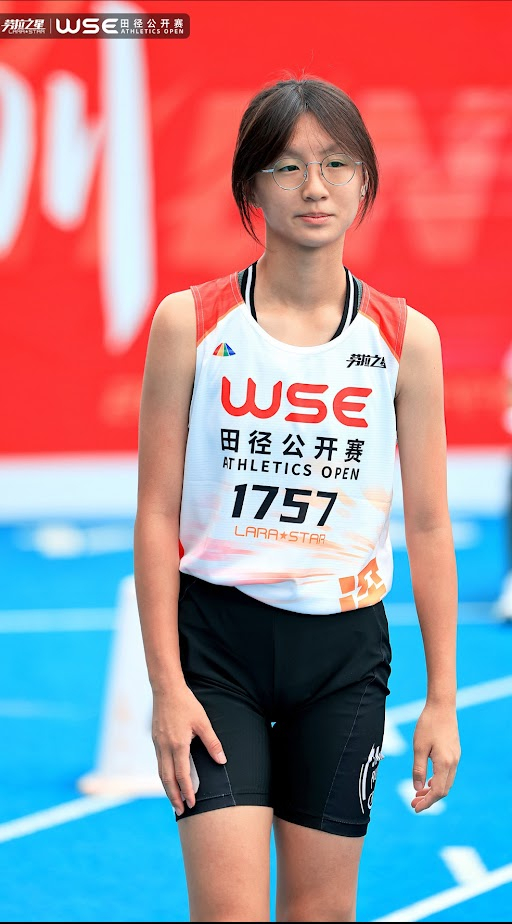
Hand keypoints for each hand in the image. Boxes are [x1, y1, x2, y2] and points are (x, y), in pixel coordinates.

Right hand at [151, 682, 226, 814]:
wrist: (165, 689)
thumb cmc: (186, 704)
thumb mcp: (203, 722)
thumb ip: (212, 742)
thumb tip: (222, 760)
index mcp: (178, 745)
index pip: (182, 775)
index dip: (187, 791)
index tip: (192, 804)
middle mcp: (165, 748)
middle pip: (167, 779)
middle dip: (174, 797)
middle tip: (180, 811)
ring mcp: (158, 744)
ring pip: (161, 773)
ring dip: (168, 788)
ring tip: (174, 800)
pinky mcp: (155, 740)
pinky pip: (159, 763)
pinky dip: (164, 776)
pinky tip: (169, 779)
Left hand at [410, 701, 460, 812]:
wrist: (442, 706)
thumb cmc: (428, 725)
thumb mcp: (419, 747)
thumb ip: (418, 769)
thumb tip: (417, 789)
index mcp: (445, 763)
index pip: (438, 791)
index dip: (427, 802)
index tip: (415, 808)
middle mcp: (453, 763)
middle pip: (443, 789)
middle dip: (429, 799)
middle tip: (413, 803)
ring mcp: (455, 757)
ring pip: (446, 782)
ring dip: (433, 790)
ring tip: (418, 794)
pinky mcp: (454, 752)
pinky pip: (447, 773)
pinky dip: (437, 780)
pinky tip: (427, 781)